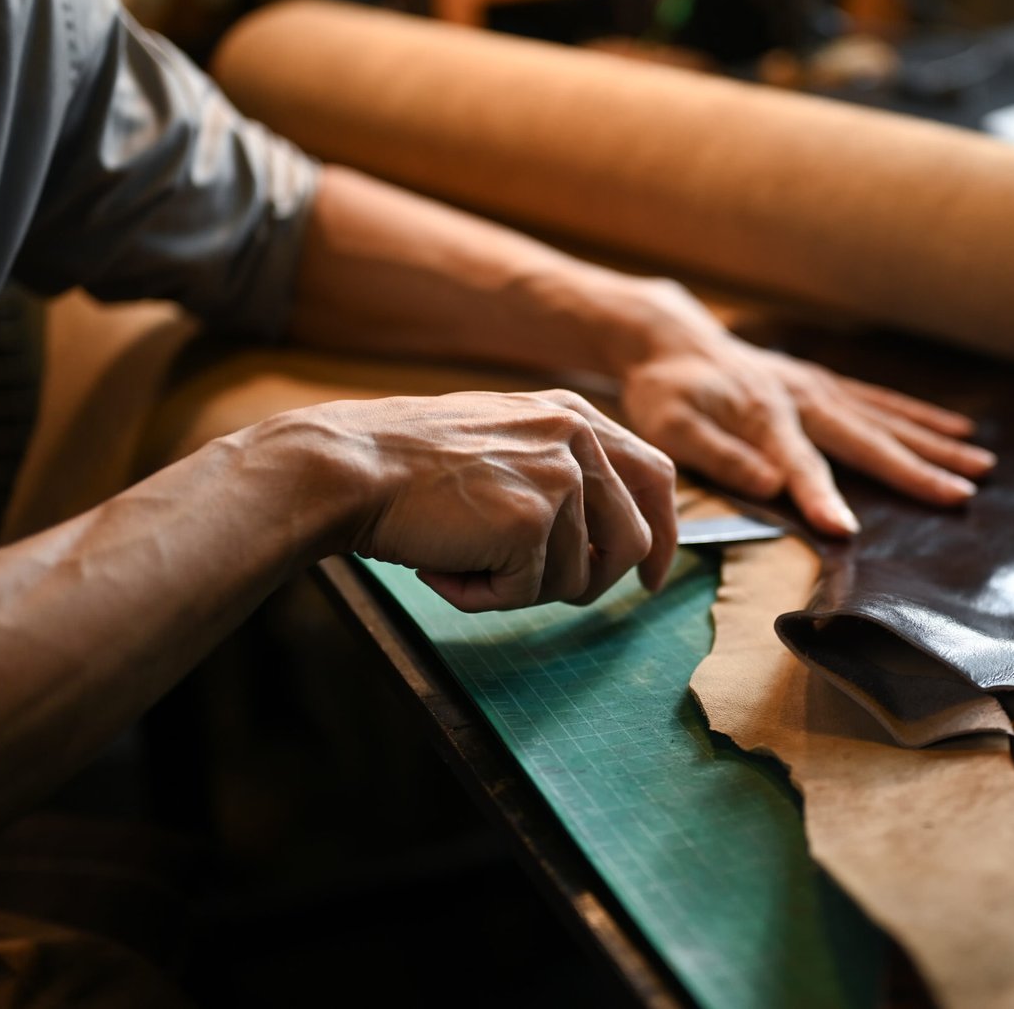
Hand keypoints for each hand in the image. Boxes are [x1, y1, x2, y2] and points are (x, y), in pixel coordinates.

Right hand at [303, 389, 676, 611]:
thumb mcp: (501, 440)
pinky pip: (528, 593)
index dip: (663, 533)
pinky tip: (444, 566)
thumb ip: (558, 470)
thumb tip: (609, 539)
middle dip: (595, 582)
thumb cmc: (408, 464)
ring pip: (577, 578)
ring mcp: (560, 479)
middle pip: (632, 540)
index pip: (654, 476)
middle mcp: (577, 439)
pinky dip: (483, 596)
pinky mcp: (533, 521)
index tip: (653, 576)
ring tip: (460, 558)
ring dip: (518, 588)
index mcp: (574, 416)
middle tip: (544, 592)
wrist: (350, 464)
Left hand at [621, 332, 994, 537]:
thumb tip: (767, 484)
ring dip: (935, 444)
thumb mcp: (670, 426)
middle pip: (865, 440)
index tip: (847, 532)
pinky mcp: (827, 383)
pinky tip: (958, 430)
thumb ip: (718, 456)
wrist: (673, 339)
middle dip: (914, 470)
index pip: (798, 466)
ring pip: (886, 419)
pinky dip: (922, 416)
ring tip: (981, 466)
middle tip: (961, 497)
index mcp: (763, 416)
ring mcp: (820, 387)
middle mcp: (803, 399)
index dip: (821, 500)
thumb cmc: (666, 390)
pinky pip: (882, 401)